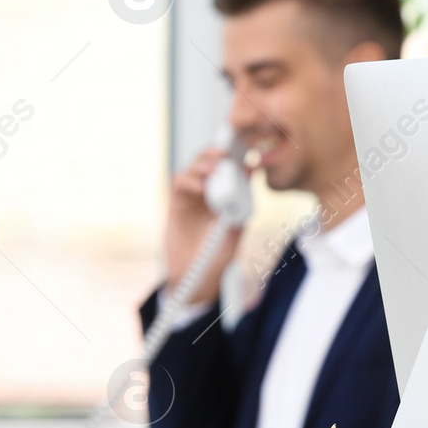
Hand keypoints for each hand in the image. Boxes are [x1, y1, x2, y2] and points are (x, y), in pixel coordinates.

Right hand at [164, 147, 245, 304]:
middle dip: (218, 154)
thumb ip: (240, 210)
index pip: (233, 168)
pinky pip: (180, 185)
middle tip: (226, 153)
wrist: (196, 279)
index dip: (237, 156)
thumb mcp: (236, 233)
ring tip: (214, 167)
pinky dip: (189, 181)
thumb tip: (251, 184)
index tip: (247, 148)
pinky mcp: (177, 205)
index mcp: (230, 196)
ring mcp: (193, 197)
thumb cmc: (220, 257)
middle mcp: (211, 192)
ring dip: (204, 163)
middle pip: (211, 162)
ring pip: (195, 168)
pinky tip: (199, 186)